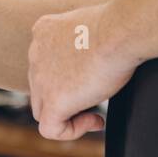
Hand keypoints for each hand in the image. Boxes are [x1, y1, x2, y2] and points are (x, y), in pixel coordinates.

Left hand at [27, 1, 138, 140]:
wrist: (122, 31)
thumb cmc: (120, 26)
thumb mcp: (93, 27)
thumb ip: (85, 42)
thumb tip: (97, 59)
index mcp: (44, 31)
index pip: (45, 63)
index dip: (66, 77)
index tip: (92, 77)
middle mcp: (36, 53)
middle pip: (41, 87)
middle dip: (66, 97)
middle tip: (95, 98)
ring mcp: (40, 78)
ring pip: (43, 110)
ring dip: (69, 115)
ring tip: (97, 113)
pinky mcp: (54, 99)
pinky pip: (50, 129)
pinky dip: (72, 131)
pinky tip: (97, 121)